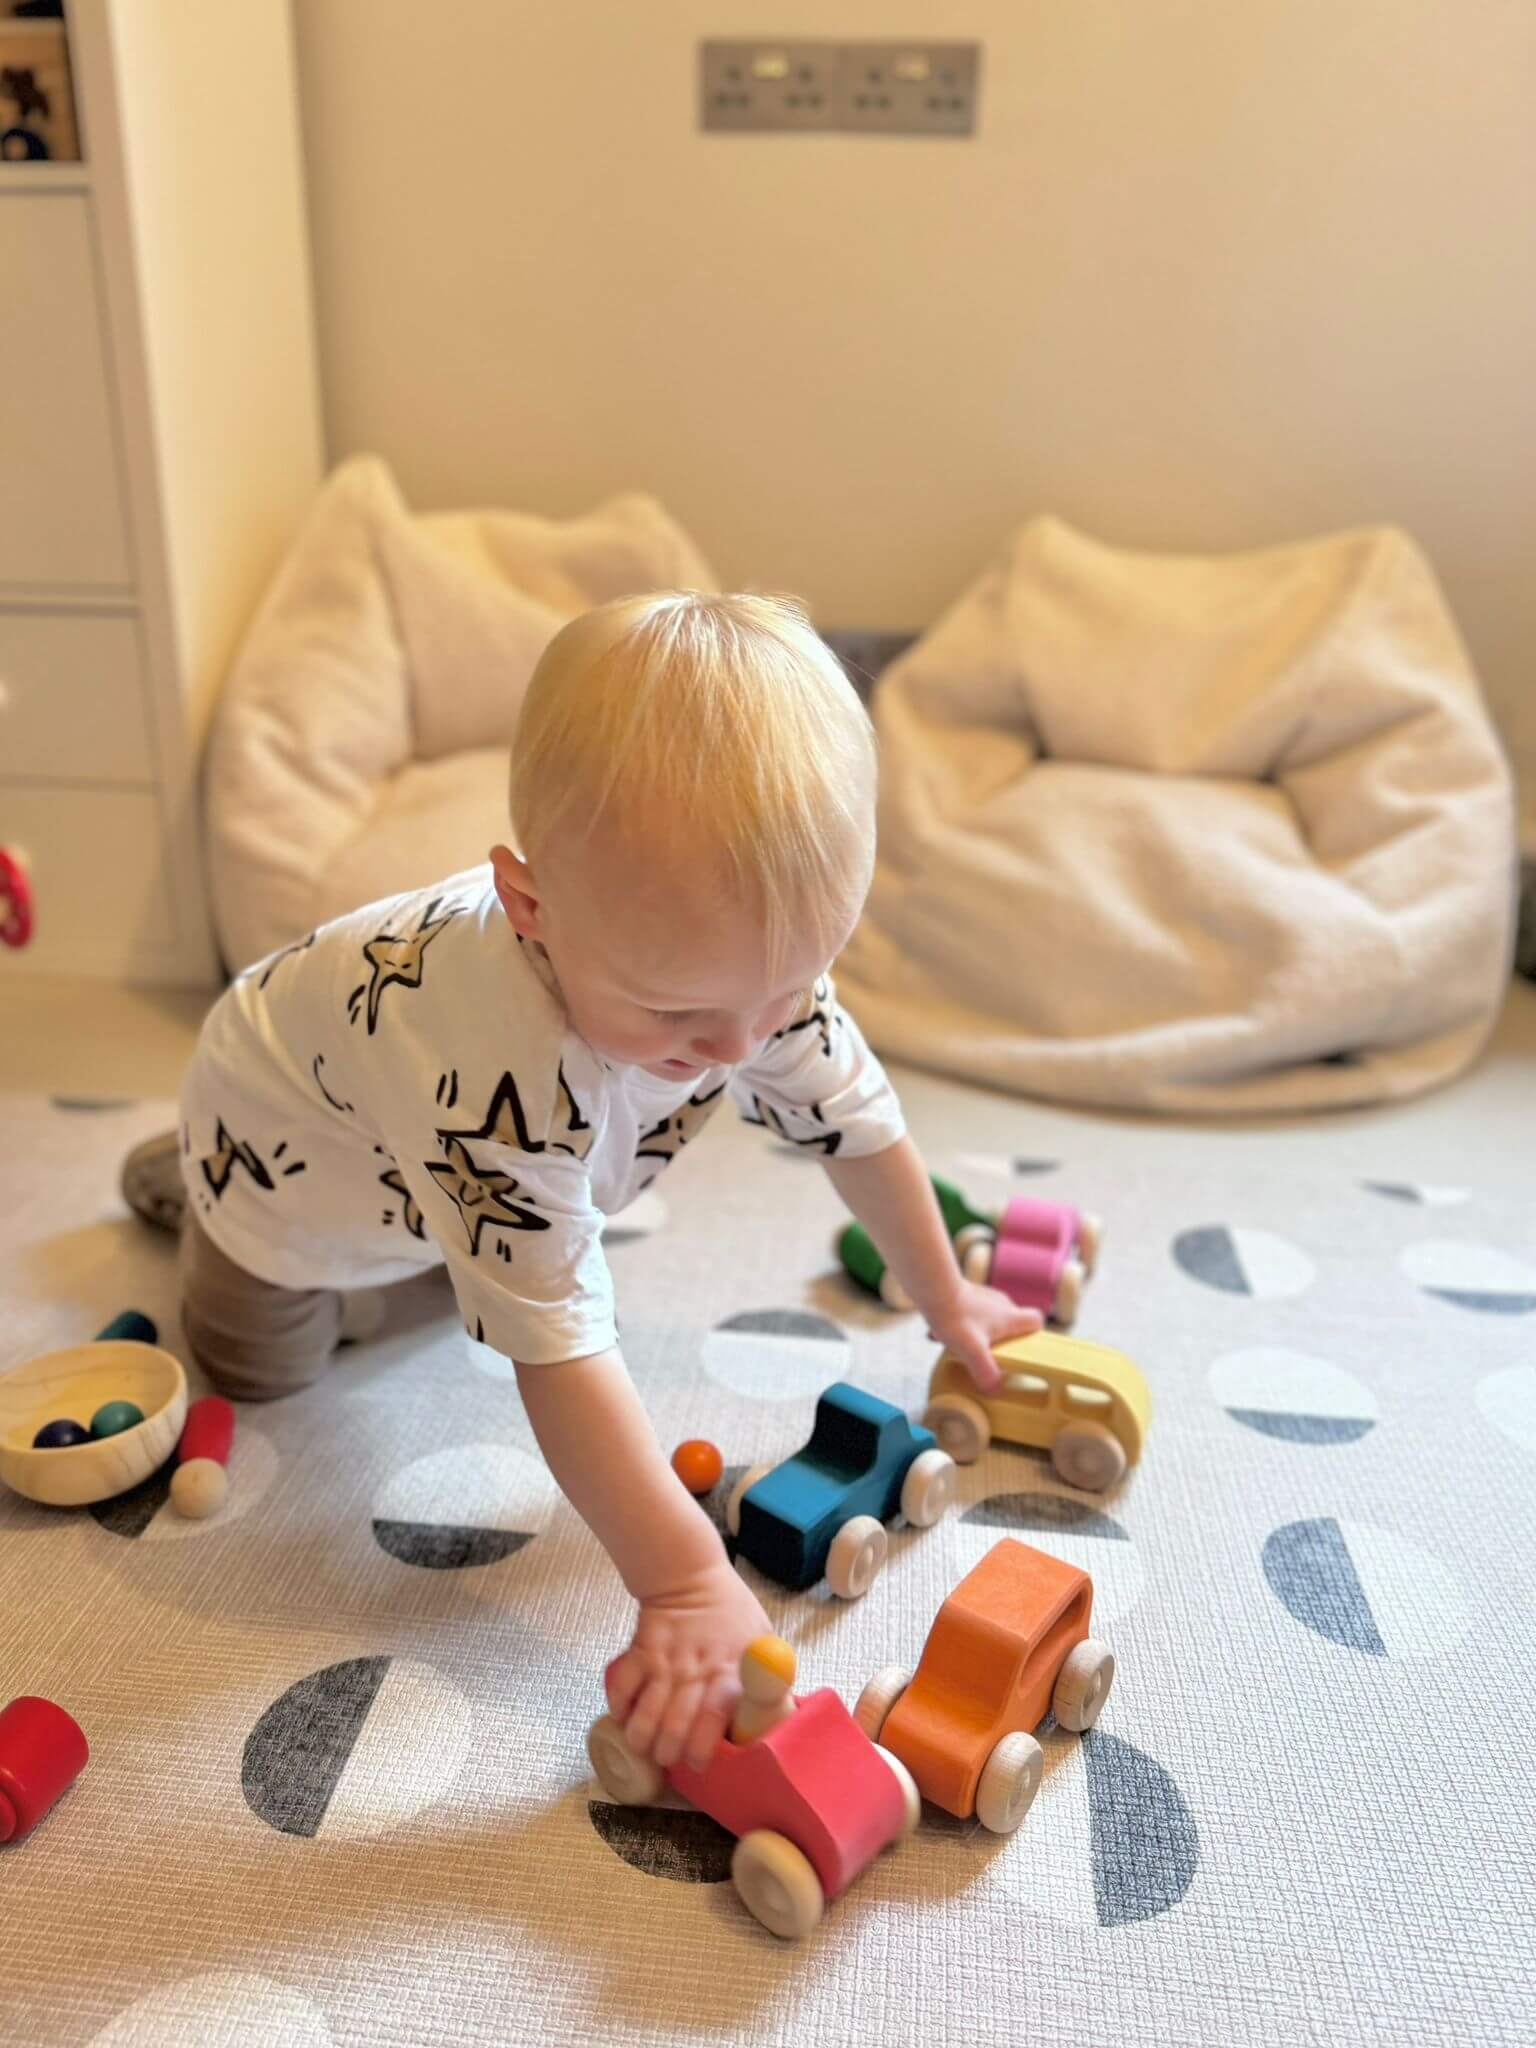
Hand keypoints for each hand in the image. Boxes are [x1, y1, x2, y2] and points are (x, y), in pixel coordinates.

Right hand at [604, 1560, 773, 1774]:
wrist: (690, 1577)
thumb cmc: (731, 1612)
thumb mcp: (760, 1639)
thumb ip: (765, 1677)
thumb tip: (771, 1717)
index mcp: (728, 1672)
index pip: (713, 1718)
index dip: (702, 1748)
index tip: (698, 1763)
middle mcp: (695, 1672)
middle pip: (674, 1725)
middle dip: (667, 1752)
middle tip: (668, 1757)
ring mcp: (664, 1662)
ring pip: (645, 1714)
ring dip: (641, 1737)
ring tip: (644, 1744)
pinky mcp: (639, 1652)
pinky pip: (621, 1687)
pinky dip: (619, 1708)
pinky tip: (624, 1716)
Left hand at [925, 1279, 1041, 1393]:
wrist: (932, 1290)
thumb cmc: (955, 1317)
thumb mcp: (973, 1352)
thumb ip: (987, 1373)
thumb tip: (995, 1389)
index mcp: (1009, 1316)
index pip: (1036, 1320)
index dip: (1034, 1334)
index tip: (1023, 1347)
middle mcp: (1000, 1303)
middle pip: (1012, 1322)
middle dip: (1001, 1339)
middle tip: (988, 1353)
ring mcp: (983, 1296)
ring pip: (988, 1318)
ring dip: (978, 1333)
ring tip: (961, 1344)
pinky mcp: (965, 1293)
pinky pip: (969, 1313)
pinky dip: (961, 1325)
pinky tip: (943, 1334)